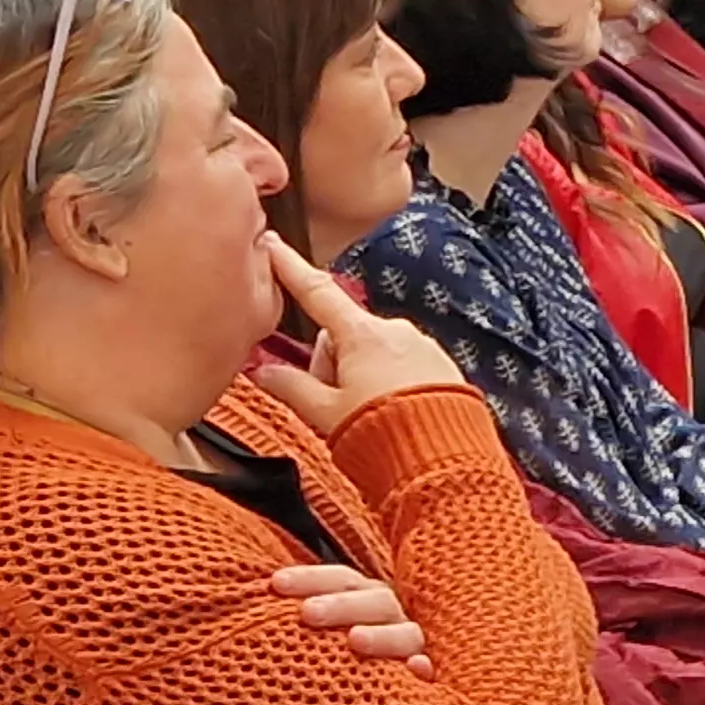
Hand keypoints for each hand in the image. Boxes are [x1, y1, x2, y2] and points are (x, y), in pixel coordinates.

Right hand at [249, 234, 466, 434]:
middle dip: (330, 364)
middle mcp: (395, 331)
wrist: (443, 460)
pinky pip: (401, 364)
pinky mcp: (440, 364)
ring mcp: (421, 346)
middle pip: (342, 335)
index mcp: (362, 335)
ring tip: (366, 414)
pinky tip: (390, 412)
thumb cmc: (380, 435)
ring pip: (371, 351)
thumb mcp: (323, 412)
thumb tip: (261, 370)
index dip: (291, 270)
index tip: (273, 244)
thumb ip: (290, 387)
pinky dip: (388, 383)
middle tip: (334, 404)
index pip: (317, 293)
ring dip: (359, 376)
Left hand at [275, 563, 432, 676]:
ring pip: (405, 634)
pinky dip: (421, 670)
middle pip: (374, 600)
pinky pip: (428, 676)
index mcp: (360, 602)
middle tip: (308, 615)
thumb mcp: (299, 646)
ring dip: (380, 634)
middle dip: (341, 605)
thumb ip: (287, 624)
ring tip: (354, 640)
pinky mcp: (420, 686)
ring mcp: (407, 651)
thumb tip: (248, 595)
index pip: (341, 580)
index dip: (311, 578)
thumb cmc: (311, 675)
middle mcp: (387, 621)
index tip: (274, 584)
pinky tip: (414, 669)